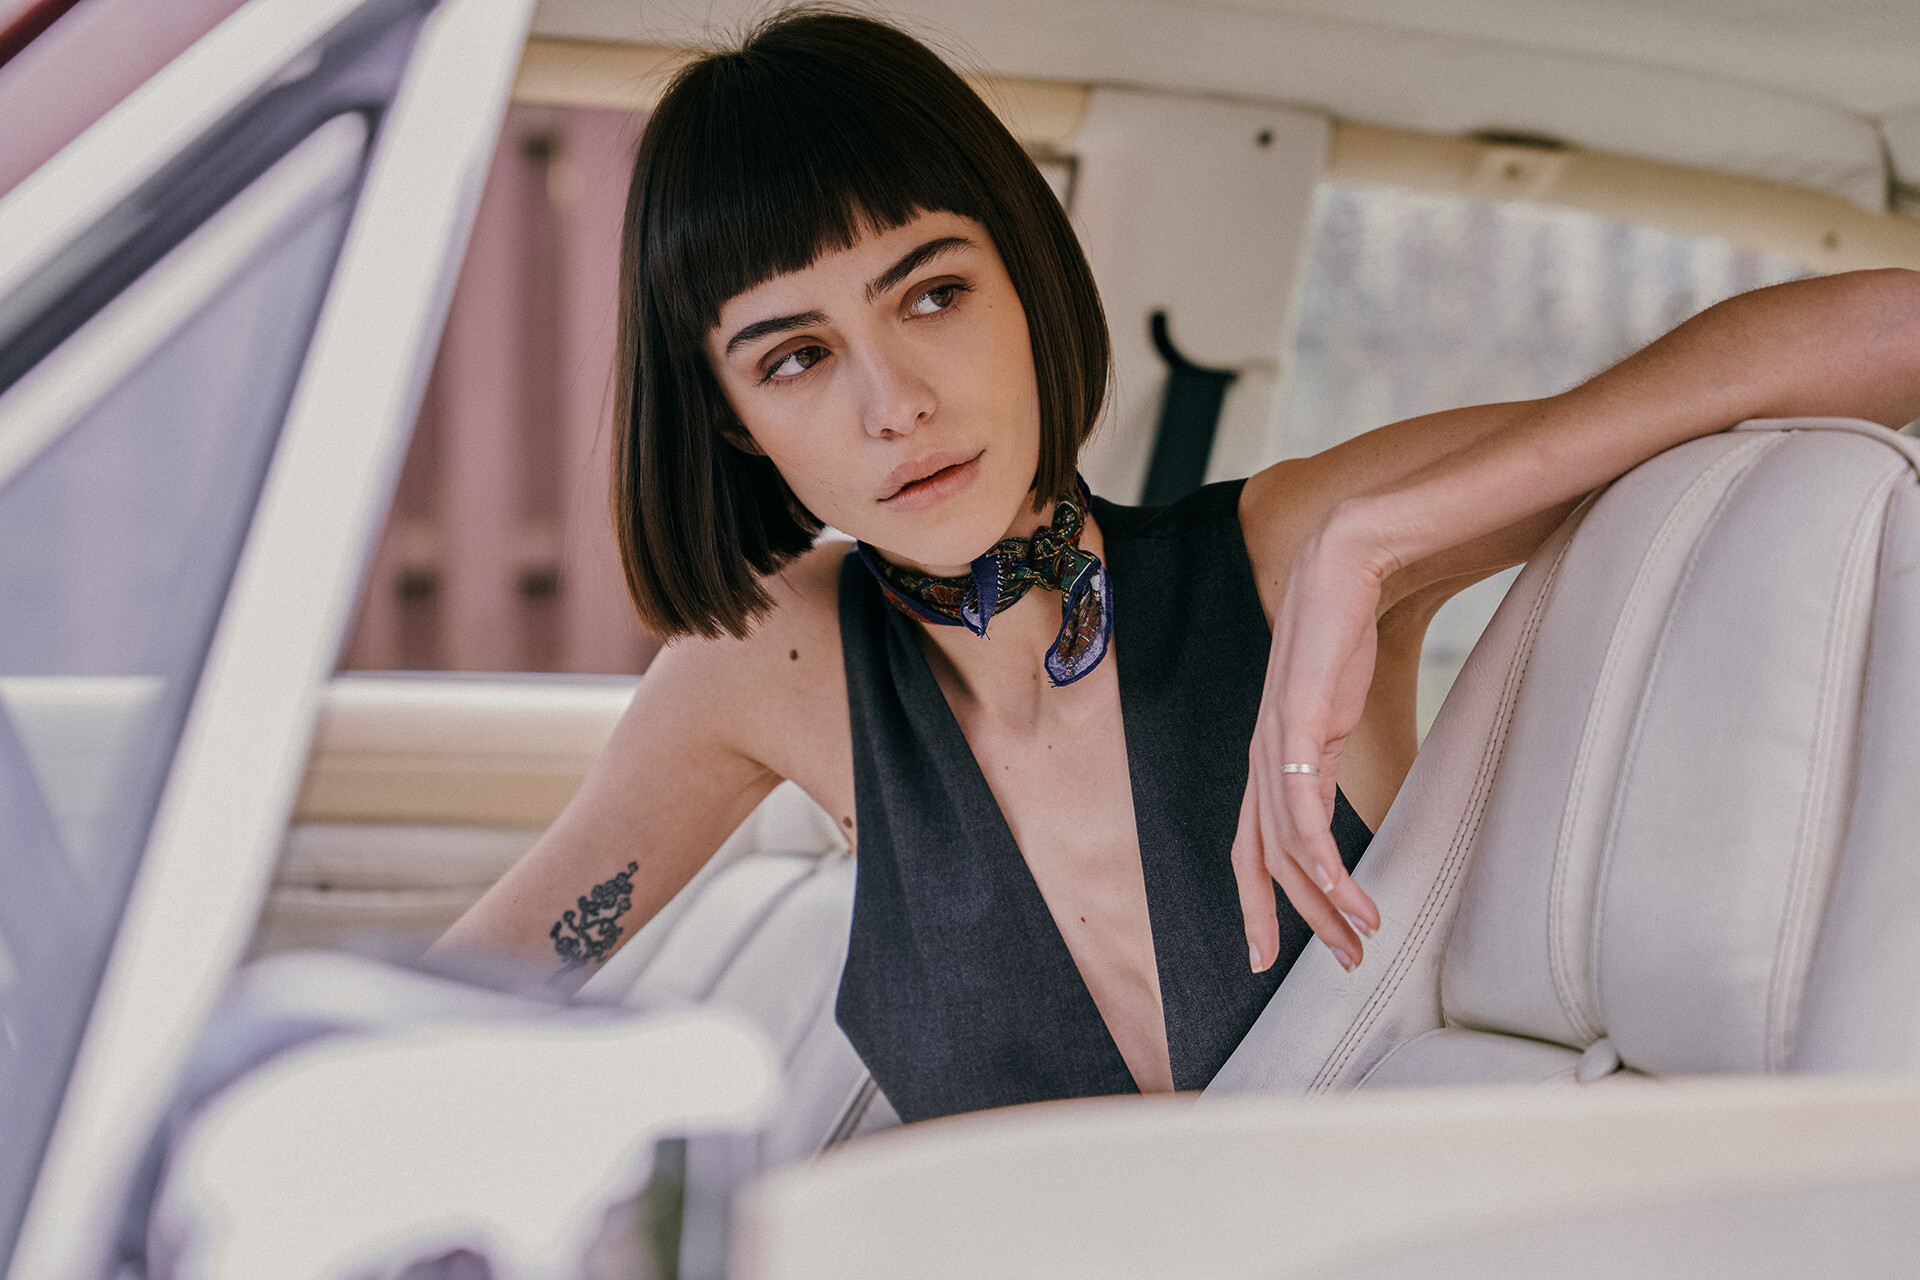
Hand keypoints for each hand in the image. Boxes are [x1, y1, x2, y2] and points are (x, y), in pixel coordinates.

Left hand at [1232, 507, 1385, 973]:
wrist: (1346, 565)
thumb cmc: (1345, 633)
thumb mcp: (1336, 710)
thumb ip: (1330, 754)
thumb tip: (1343, 793)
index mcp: (1268, 756)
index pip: (1251, 845)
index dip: (1258, 902)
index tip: (1269, 952)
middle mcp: (1259, 756)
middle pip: (1260, 860)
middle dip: (1294, 920)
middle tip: (1337, 963)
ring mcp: (1272, 742)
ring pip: (1284, 848)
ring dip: (1322, 903)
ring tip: (1358, 938)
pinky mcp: (1294, 726)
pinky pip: (1301, 812)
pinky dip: (1322, 862)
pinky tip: (1345, 894)